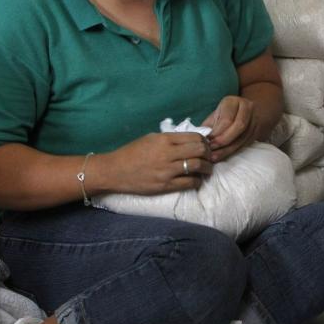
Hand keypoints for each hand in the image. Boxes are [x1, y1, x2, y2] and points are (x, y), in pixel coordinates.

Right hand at [98, 132, 212, 195]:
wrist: (114, 171)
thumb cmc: (132, 153)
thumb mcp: (151, 138)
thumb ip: (171, 139)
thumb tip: (190, 141)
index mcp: (165, 139)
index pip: (195, 137)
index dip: (204, 141)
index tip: (206, 145)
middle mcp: (168, 153)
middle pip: (200, 150)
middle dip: (208, 153)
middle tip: (209, 157)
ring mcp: (167, 170)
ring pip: (198, 166)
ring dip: (206, 168)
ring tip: (207, 169)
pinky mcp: (165, 185)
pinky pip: (189, 182)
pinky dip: (197, 181)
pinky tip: (197, 179)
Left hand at [201, 96, 256, 161]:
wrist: (242, 112)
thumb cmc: (223, 115)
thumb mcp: (214, 116)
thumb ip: (208, 126)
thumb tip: (199, 139)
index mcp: (233, 101)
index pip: (227, 118)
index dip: (217, 132)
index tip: (207, 141)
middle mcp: (247, 107)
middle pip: (239, 126)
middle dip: (224, 140)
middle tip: (211, 149)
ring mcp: (255, 118)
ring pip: (244, 136)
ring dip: (228, 148)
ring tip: (215, 156)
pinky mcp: (258, 130)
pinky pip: (247, 143)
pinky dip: (234, 150)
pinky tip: (223, 155)